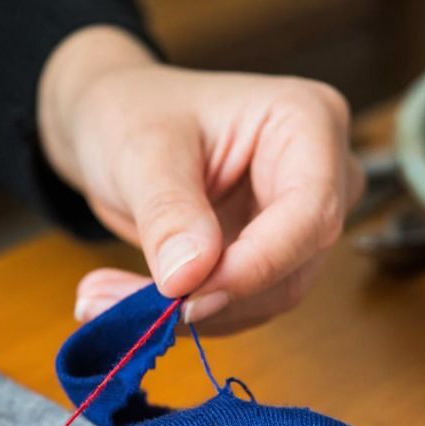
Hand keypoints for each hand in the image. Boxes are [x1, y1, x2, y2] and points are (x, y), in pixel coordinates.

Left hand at [39, 26, 363, 333]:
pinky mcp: (270, 258)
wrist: (114, 123)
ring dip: (191, 314)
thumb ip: (169, 213)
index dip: (255, 265)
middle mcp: (320, 173)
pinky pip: (242, 304)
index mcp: (307, 121)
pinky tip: (127, 302)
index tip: (187, 297)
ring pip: (269, 296)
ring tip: (104, 297)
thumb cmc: (134, 111)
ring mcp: (298, 220)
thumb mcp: (142, 151)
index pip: (309, 213)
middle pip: (294, 264)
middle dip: (212, 296)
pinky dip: (186, 314)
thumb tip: (188, 280)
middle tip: (130, 310)